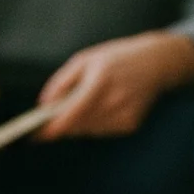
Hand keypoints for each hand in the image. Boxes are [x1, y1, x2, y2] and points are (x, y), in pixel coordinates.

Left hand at [37, 32, 193, 139]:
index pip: (70, 115)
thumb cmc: (117, 57)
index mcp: (100, 82)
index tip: (35, 136)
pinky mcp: (131, 125)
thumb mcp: (85, 59)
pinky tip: (102, 106)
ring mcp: (124, 116)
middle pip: (77, 126)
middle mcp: (114, 102)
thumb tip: (43, 105)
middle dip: (61, 124)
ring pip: (88, 131)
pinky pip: (102, 131)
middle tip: (48, 121)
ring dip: (78, 123)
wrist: (157, 63)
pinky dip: (94, 123)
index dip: (52, 129)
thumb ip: (61, 82)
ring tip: (83, 104)